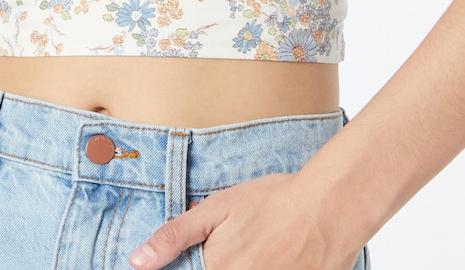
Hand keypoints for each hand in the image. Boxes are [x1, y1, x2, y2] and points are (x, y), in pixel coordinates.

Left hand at [128, 170, 362, 269]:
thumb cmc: (272, 202)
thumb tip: (136, 261)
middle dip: (225, 262)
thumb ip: (175, 236)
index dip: (187, 266)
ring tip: (259, 251)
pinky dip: (266, 269)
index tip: (212, 255)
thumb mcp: (217, 208)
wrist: (328, 207)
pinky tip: (271, 259)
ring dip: (246, 265)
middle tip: (244, 246)